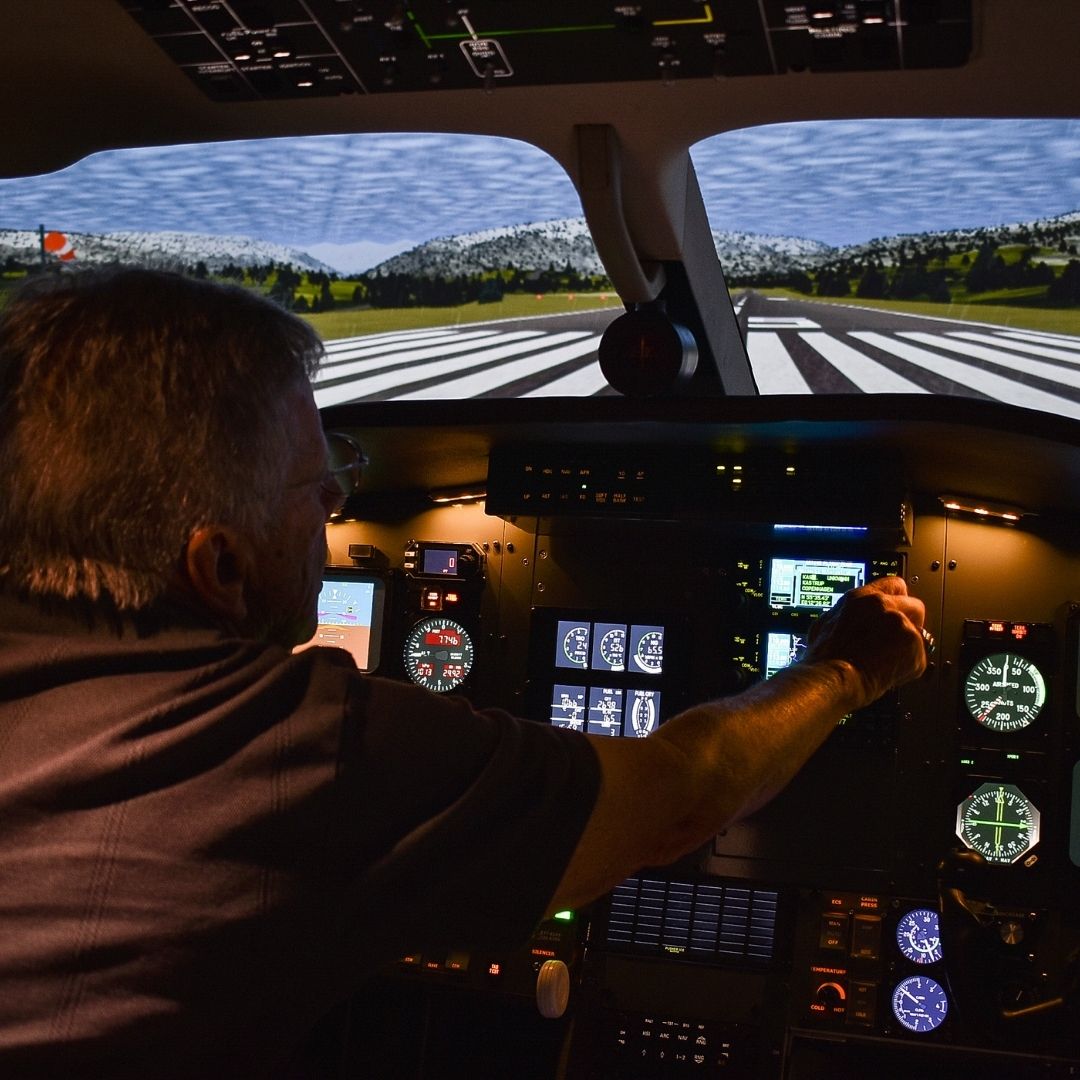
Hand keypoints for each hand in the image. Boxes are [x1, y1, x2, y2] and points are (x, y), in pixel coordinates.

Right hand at [805, 577, 926, 709]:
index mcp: (860, 598)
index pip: (894, 585)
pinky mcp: (913, 643)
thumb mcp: (826, 624)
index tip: (897, 611)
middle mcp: (882, 605)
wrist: (833, 677)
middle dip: (910, 623)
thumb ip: (848, 615)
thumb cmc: (824, 657)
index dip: (898, 600)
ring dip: (908, 647)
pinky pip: (920, 657)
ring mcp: (900, 623)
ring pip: (919, 634)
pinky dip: (909, 667)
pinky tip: (890, 672)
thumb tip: (852, 621)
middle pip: (914, 606)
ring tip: (888, 661)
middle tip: (896, 641)